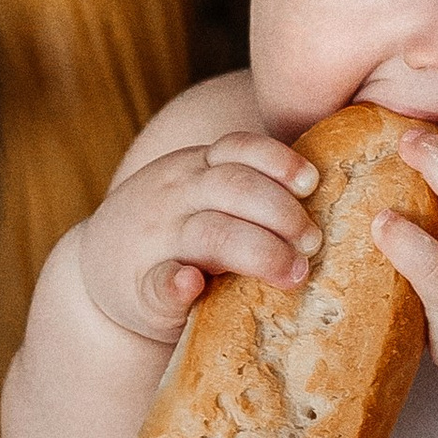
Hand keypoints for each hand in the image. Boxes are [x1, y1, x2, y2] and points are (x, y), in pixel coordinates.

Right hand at [75, 131, 320, 342]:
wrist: (102, 271)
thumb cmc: (178, 234)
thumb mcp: (204, 196)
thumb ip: (250, 190)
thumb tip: (335, 196)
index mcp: (197, 170)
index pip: (240, 148)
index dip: (279, 162)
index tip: (311, 182)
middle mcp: (177, 196)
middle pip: (235, 189)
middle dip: (282, 213)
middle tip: (314, 243)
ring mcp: (157, 241)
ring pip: (210, 233)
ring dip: (257, 250)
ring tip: (293, 273)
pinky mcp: (140, 289)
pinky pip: (157, 282)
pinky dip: (174, 283)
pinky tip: (191, 283)